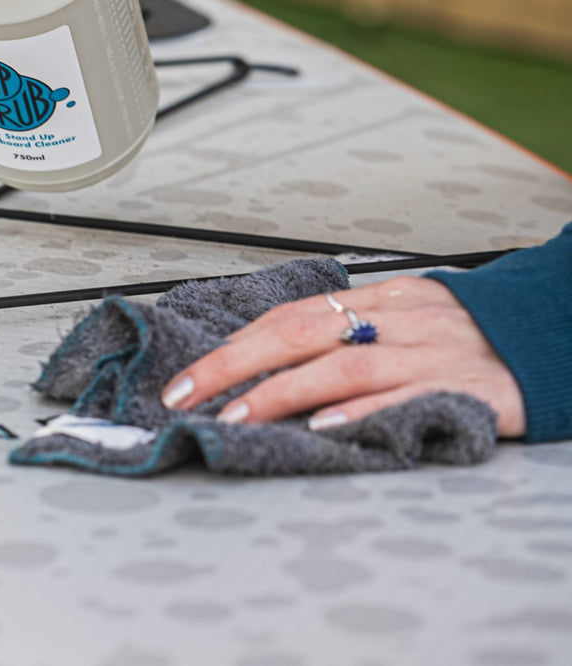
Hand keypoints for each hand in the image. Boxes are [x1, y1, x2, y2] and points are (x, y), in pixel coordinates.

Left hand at [160, 275, 525, 436]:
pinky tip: (326, 426)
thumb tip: (281, 352)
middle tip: (188, 394)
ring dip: (281, 392)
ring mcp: (434, 352)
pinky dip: (362, 411)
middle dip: (235, 364)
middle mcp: (403, 317)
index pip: (293, 314)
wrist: (559, 334)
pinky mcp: (469, 390)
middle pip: (301, 333)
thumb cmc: (477, 334)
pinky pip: (406, 396)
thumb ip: (355, 331)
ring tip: (238, 416)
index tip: (193, 373)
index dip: (237, 343)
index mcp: (384, 297)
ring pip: (343, 365)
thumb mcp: (412, 317)